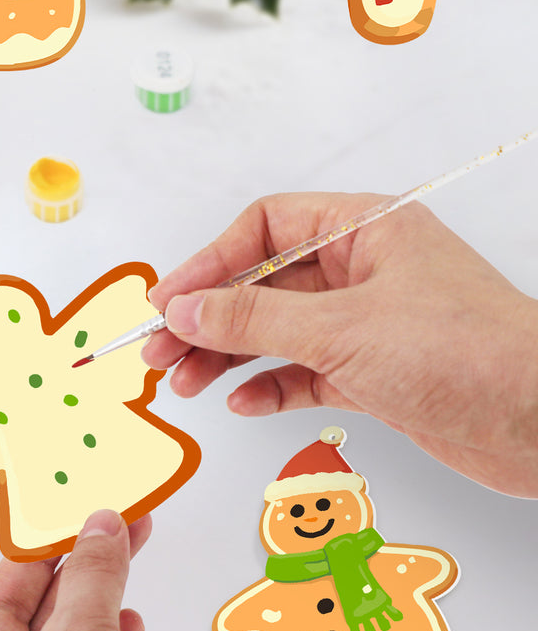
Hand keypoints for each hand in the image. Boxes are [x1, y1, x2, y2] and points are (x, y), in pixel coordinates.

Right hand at [143, 193, 537, 497]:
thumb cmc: (469, 354)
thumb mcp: (342, 330)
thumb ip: (252, 321)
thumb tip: (184, 310)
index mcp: (363, 229)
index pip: (265, 229)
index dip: (210, 263)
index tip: (169, 301)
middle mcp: (362, 270)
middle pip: (262, 284)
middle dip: (208, 319)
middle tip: (161, 350)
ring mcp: (368, 323)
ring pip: (277, 331)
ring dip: (228, 356)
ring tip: (185, 382)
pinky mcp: (375, 372)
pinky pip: (304, 371)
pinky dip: (270, 386)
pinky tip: (242, 401)